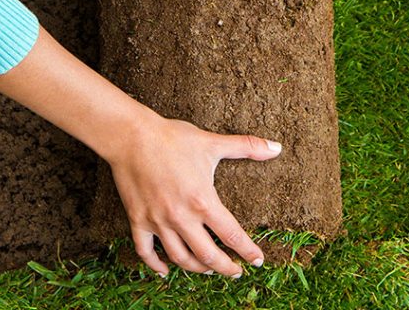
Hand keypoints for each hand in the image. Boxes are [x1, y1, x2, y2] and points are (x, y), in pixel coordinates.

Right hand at [109, 112, 283, 276]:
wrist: (132, 137)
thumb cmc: (174, 138)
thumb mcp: (213, 143)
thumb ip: (247, 147)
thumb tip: (276, 147)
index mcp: (203, 201)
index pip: (232, 235)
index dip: (247, 251)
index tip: (257, 261)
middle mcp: (181, 217)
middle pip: (208, 255)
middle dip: (225, 268)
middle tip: (236, 272)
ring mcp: (158, 221)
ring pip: (180, 258)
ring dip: (197, 268)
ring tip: (208, 269)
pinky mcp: (138, 220)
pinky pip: (146, 251)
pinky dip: (156, 265)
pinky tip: (166, 271)